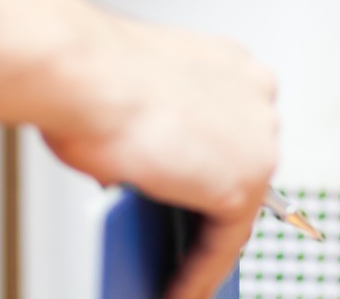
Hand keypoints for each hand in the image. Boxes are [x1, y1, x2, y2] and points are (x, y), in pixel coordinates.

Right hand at [43, 20, 279, 298]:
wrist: (82, 73)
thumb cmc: (89, 74)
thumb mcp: (131, 99)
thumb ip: (154, 133)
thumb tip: (145, 175)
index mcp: (230, 63)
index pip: (231, 127)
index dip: (211, 163)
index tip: (199, 190)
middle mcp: (255, 94)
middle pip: (239, 166)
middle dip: (211, 204)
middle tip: (184, 240)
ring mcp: (257, 139)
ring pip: (235, 209)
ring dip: (204, 245)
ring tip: (178, 274)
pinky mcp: (244, 185)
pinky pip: (224, 245)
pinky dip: (198, 274)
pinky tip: (175, 291)